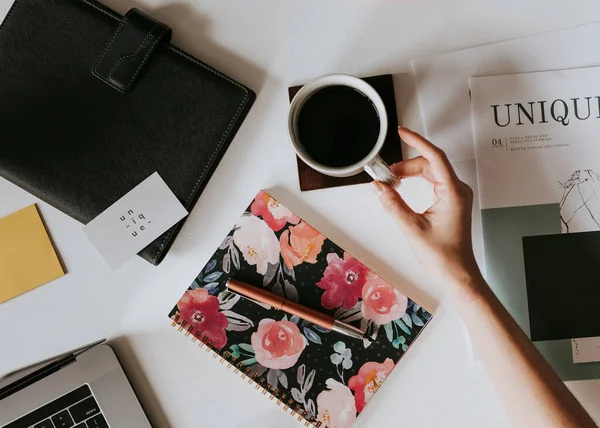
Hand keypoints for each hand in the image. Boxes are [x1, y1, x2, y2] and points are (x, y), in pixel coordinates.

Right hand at [373, 127, 481, 297]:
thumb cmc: (443, 256)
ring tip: (391, 181)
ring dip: (410, 174)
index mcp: (453, 192)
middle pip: (429, 165)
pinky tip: (402, 188)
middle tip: (385, 172)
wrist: (456, 274)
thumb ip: (393, 204)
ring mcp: (455, 197)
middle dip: (406, 165)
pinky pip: (432, 183)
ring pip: (430, 173)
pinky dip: (416, 182)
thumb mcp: (412, 228)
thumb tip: (379, 187)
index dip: (416, 142)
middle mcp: (457, 191)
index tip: (402, 132)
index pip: (434, 157)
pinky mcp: (450, 203)